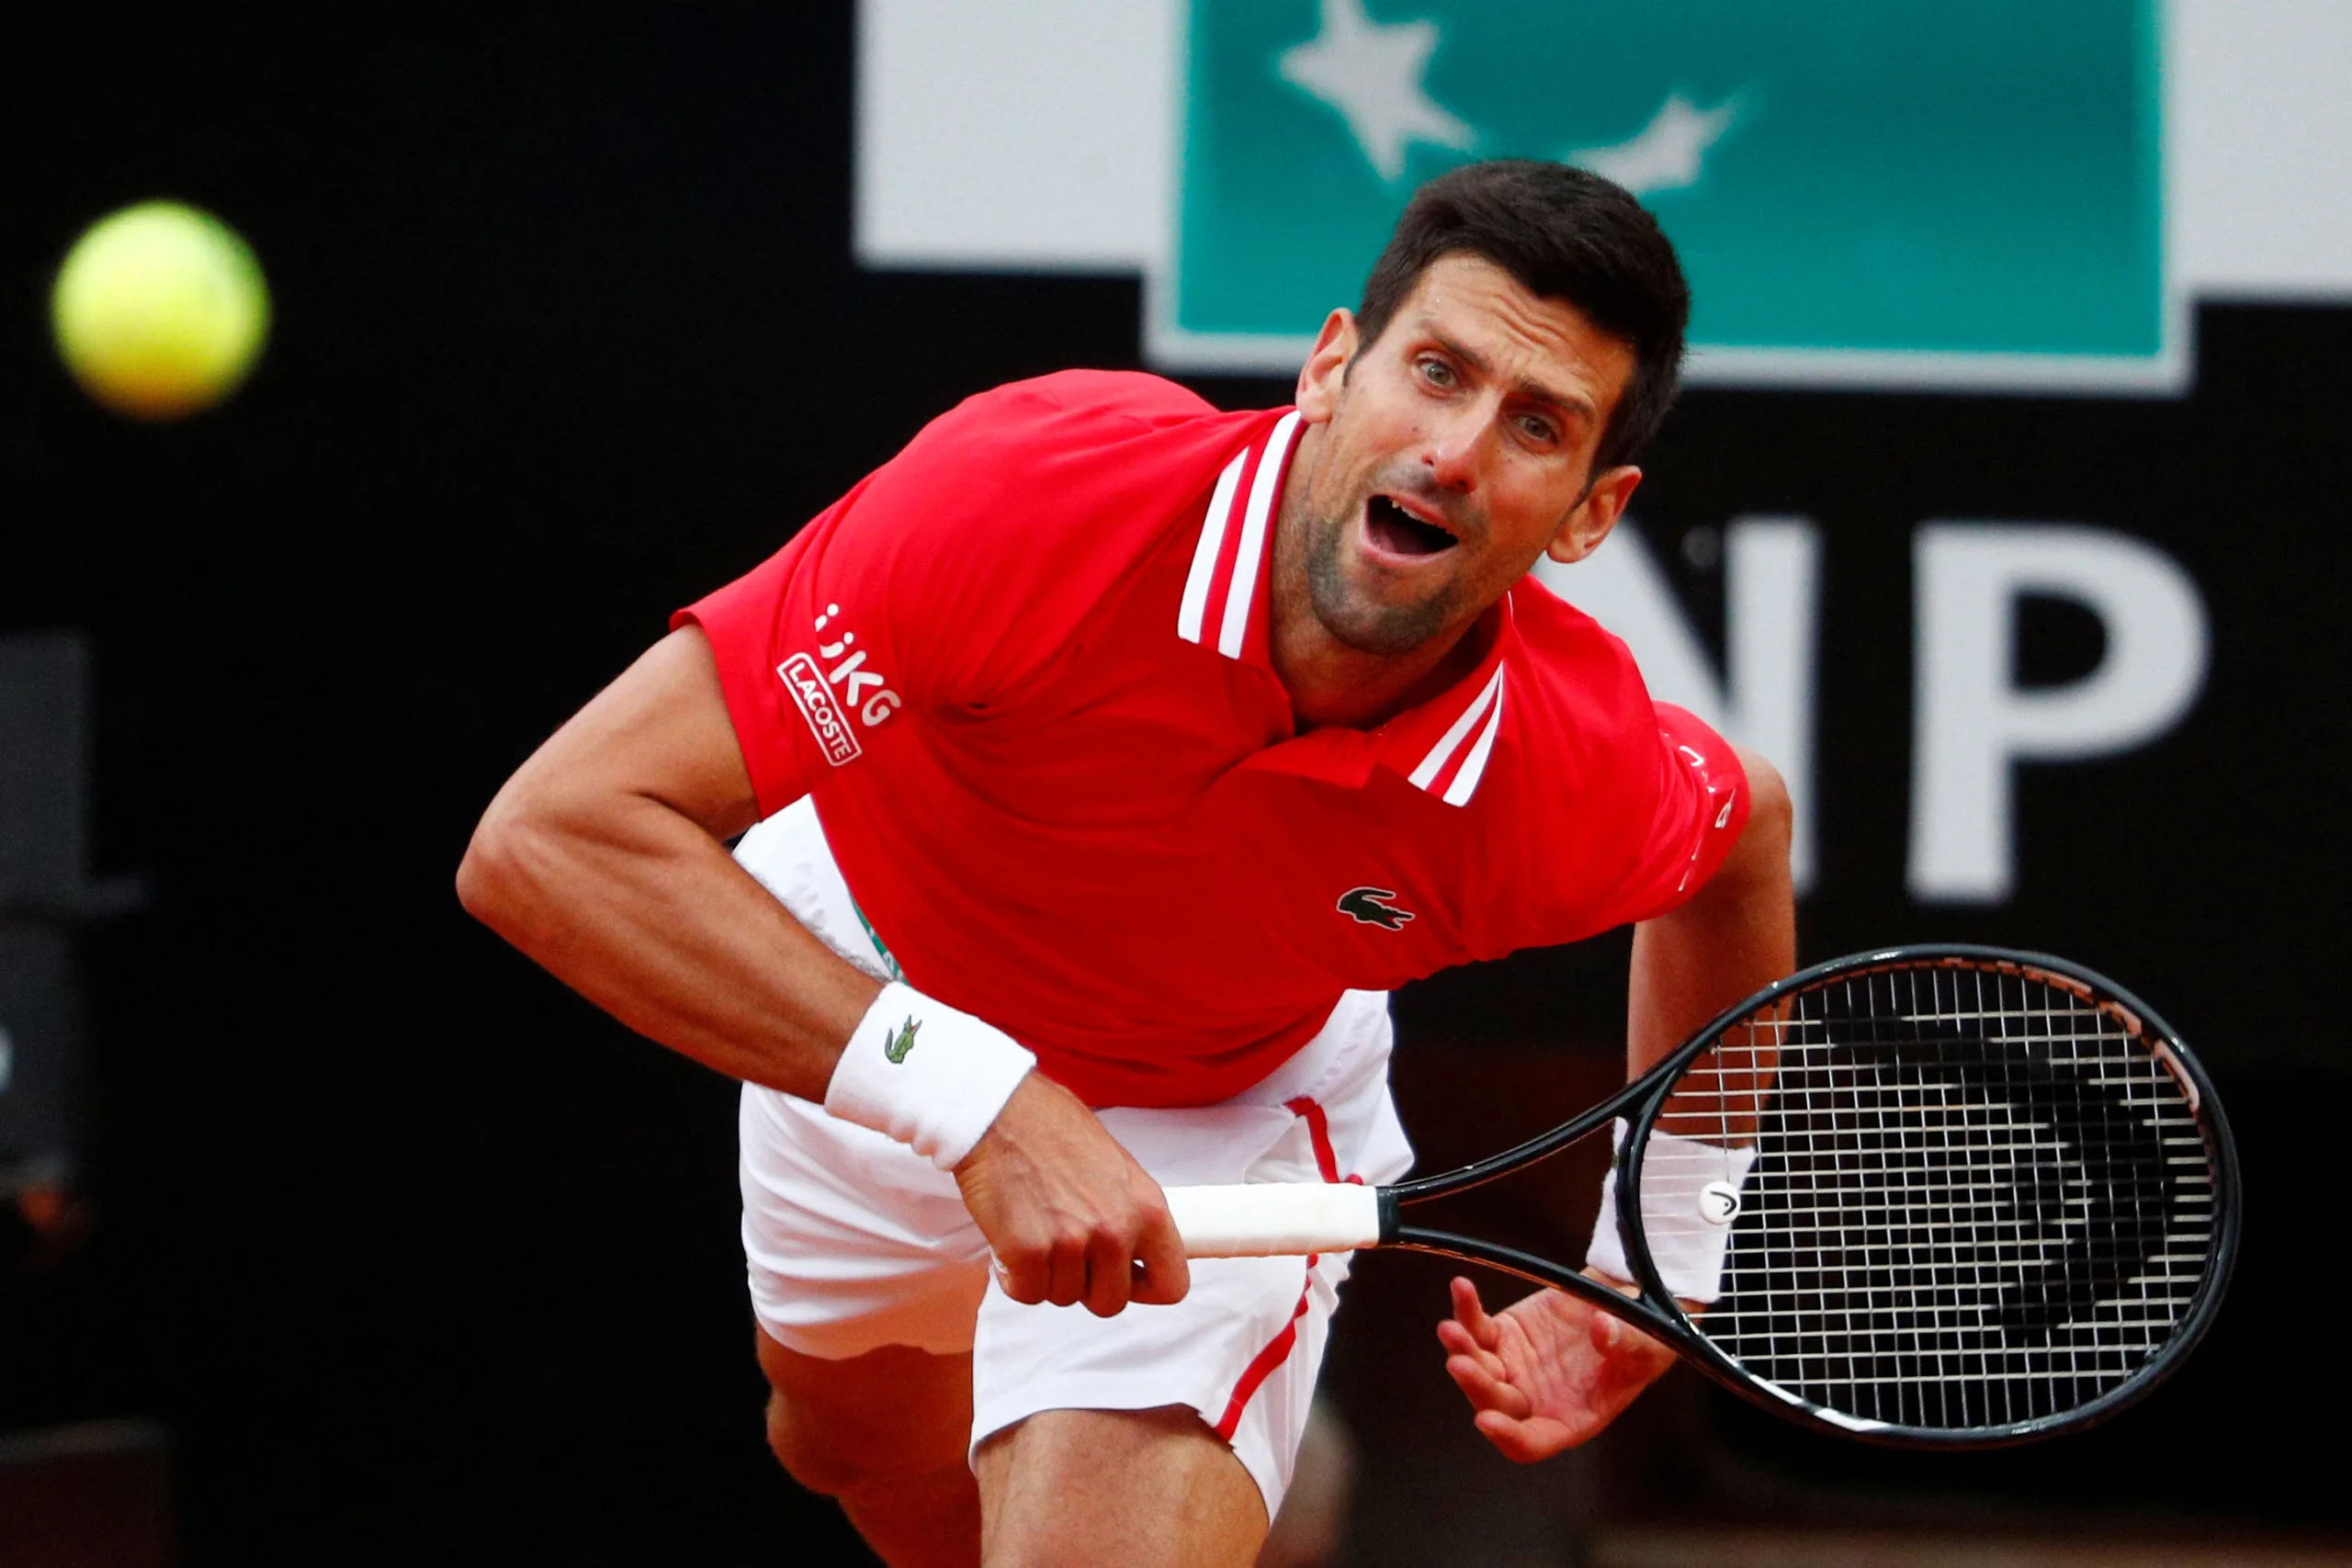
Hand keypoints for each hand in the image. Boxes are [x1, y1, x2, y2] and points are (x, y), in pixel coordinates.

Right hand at [952, 1073, 1189, 1315]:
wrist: (1000, 1111)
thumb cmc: (1052, 1127)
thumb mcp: (1116, 1165)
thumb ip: (1129, 1211)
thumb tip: (1134, 1249)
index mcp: (1147, 1208)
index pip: (1172, 1284)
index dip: (1146, 1287)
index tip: (1127, 1278)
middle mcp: (1115, 1231)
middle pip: (1111, 1303)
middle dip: (1087, 1285)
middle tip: (1067, 1251)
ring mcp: (1071, 1244)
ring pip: (1063, 1297)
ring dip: (1047, 1274)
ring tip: (1036, 1230)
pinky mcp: (1027, 1253)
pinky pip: (1026, 1292)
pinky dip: (1014, 1275)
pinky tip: (1011, 1240)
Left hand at [1436, 1273, 1674, 1460]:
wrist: (1622, 1305)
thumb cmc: (1639, 1343)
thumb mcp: (1647, 1348)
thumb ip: (1627, 1344)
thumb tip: (1603, 1331)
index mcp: (1567, 1420)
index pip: (1529, 1442)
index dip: (1507, 1436)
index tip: (1486, 1420)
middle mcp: (1533, 1401)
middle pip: (1494, 1403)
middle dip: (1477, 1385)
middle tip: (1461, 1364)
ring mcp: (1512, 1368)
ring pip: (1477, 1367)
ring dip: (1461, 1350)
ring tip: (1451, 1329)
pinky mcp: (1502, 1336)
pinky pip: (1477, 1327)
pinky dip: (1467, 1310)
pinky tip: (1462, 1288)